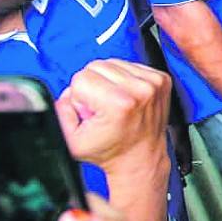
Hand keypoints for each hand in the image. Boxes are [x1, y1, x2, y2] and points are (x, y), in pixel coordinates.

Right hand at [55, 59, 170, 177]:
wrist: (141, 156)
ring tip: (114, 104)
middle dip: (93, 86)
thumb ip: (59, 112)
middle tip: (102, 109)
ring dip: (109, 81)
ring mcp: (153, 82)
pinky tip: (126, 98)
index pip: (81, 77)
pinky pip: (130, 65)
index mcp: (119, 103)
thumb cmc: (111, 151)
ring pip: (113, 63)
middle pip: (96, 66)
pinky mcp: (161, 78)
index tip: (92, 113)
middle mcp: (140, 89)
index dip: (80, 97)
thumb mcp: (72, 141)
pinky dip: (124, 79)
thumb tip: (66, 91)